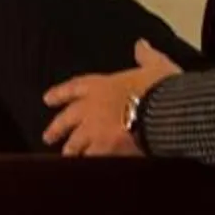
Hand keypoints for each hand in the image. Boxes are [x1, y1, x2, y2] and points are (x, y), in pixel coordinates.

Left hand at [43, 42, 182, 156]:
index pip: (74, 87)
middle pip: (67, 120)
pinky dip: (89, 164)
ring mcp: (96, 131)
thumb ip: (145, 56)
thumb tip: (141, 44)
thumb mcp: (155, 66)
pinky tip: (86, 170)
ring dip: (71, 150)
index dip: (60, 93)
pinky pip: (92, 160)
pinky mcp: (105, 150)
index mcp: (102, 85)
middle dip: (56, 128)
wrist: (166, 111)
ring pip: (76, 143)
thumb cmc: (161, 87)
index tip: (48, 99)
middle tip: (47, 137)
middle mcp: (92, 108)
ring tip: (68, 156)